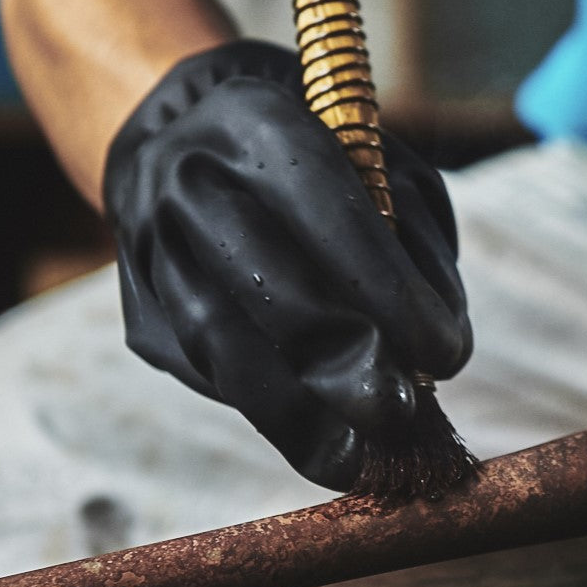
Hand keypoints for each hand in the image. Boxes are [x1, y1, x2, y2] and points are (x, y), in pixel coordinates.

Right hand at [103, 40, 470, 488]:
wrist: (186, 133)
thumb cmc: (315, 151)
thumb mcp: (379, 161)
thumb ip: (416, 240)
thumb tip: (444, 348)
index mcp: (258, 122)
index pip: (328, 215)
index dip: (389, 293)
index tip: (447, 353)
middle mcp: (190, 179)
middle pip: (266, 285)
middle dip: (343, 361)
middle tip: (402, 413)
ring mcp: (150, 248)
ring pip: (220, 345)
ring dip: (295, 416)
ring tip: (356, 463)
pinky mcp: (139, 311)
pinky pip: (203, 369)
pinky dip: (266, 410)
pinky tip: (316, 439)